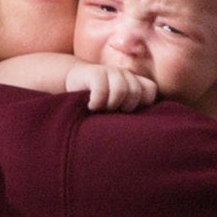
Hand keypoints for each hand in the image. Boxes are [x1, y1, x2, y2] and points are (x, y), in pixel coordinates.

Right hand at [0, 51, 157, 109]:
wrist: (66, 87)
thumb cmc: (93, 107)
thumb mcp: (112, 113)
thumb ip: (129, 119)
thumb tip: (148, 144)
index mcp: (131, 84)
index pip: (150, 90)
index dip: (142, 103)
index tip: (126, 113)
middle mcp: (122, 76)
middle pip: (136, 93)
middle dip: (124, 107)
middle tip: (108, 113)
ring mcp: (109, 72)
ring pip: (122, 90)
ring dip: (109, 104)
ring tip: (98, 110)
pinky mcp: (93, 72)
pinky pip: (102, 87)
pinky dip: (97, 100)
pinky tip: (90, 105)